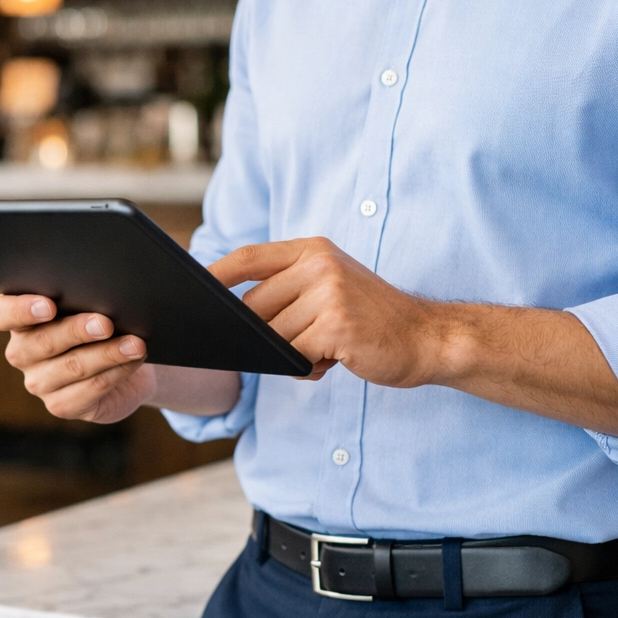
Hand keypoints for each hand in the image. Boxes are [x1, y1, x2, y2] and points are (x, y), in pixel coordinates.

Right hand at [0, 294, 155, 422]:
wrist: (124, 364)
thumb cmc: (101, 324)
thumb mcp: (88, 306)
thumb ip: (83, 298)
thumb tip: (102, 294)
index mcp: (19, 321)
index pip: (0, 315)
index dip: (20, 310)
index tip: (48, 305)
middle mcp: (22, 353)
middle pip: (42, 341)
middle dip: (77, 330)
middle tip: (106, 323)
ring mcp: (39, 383)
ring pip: (72, 367)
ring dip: (107, 353)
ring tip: (135, 343)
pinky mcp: (61, 406)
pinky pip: (90, 389)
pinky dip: (116, 372)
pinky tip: (133, 360)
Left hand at [209, 237, 444, 386]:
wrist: (426, 338)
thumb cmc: (371, 319)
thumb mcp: (330, 285)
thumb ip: (287, 288)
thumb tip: (229, 313)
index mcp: (313, 249)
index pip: (248, 258)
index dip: (215, 275)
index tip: (190, 291)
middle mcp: (319, 264)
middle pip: (254, 307)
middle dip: (267, 335)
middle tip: (307, 342)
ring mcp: (329, 292)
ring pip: (273, 336)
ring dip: (293, 354)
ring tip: (329, 349)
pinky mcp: (336, 325)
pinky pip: (294, 356)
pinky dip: (307, 368)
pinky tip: (336, 360)